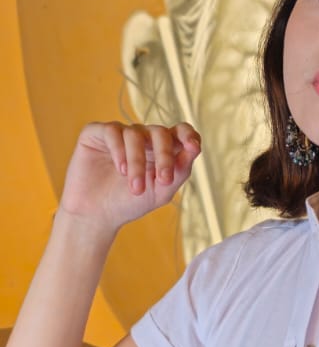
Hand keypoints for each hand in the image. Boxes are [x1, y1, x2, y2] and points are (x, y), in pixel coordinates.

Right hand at [59, 120, 201, 234]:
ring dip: (138, 162)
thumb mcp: (161, 191)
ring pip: (135, 134)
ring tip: (135, 187)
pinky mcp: (97, 133)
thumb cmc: (129, 203)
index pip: (179, 132)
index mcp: (160, 149)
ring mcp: (119, 133)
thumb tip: (194, 147)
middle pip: (160, 132)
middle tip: (163, 180)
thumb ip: (179, 170)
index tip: (193, 146)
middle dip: (164, 155)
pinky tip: (120, 170)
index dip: (188, 135)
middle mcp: (141, 137)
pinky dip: (119, 150)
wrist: (96, 215)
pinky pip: (113, 131)